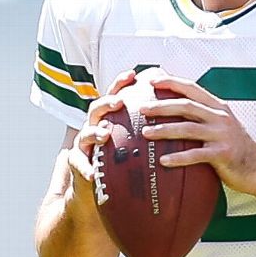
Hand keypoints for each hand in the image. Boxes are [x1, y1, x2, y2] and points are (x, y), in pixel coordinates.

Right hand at [67, 69, 137, 188]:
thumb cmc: (120, 157)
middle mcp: (94, 126)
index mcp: (109, 118)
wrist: (96, 182)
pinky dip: (85, 168)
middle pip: (96, 108)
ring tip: (104, 135)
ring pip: (85, 134)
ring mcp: (84, 144)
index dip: (120, 83)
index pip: (114, 95)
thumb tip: (178, 112)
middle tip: (119, 102)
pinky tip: (93, 173)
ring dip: (94, 133)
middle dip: (107, 103)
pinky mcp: (77, 163)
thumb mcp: (133, 139)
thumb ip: (149, 125)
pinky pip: (79, 164)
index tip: (133, 74)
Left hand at [138, 75, 255, 195]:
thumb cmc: (234, 148)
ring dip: (164, 130)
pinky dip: (179, 157)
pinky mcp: (224, 154)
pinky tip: (163, 161)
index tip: (151, 80)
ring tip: (145, 133)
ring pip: (188, 129)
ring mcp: (223, 135)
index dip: (172, 82)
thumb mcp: (222, 126)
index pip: (193, 89)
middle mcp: (221, 118)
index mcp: (219, 108)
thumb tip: (174, 111)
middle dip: (162, 106)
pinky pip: (197, 155)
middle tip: (141, 108)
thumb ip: (203, 117)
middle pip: (187, 106)